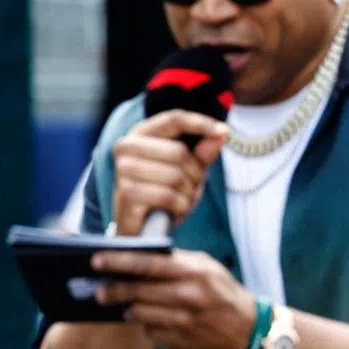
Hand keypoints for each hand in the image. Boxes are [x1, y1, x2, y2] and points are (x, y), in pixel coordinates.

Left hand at [92, 249, 255, 348]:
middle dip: (112, 291)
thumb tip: (140, 256)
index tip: (97, 260)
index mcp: (193, 273)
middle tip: (99, 290)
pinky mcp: (179, 343)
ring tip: (126, 305)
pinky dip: (146, 326)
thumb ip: (176, 260)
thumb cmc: (225, 293)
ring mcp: (183, 323)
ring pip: (139, 315)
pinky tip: (152, 321)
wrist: (250, 333)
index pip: (147, 264)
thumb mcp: (207, 267)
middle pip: (136, 292)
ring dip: (129, 310)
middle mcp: (187, 297)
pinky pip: (150, 333)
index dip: (118, 262)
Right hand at [111, 109, 228, 235]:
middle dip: (195, 174)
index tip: (225, 131)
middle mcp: (125, 146)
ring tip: (180, 201)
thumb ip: (203, 152)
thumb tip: (223, 132)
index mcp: (140, 133)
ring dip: (188, 193)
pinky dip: (180, 207)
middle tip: (190, 188)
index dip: (200, 123)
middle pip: (179, 152)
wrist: (141, 229)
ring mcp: (123, 170)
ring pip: (175, 176)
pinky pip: (169, 197)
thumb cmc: (163, 193)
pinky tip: (172, 212)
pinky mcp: (126, 193)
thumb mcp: (188, 170)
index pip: (173, 119)